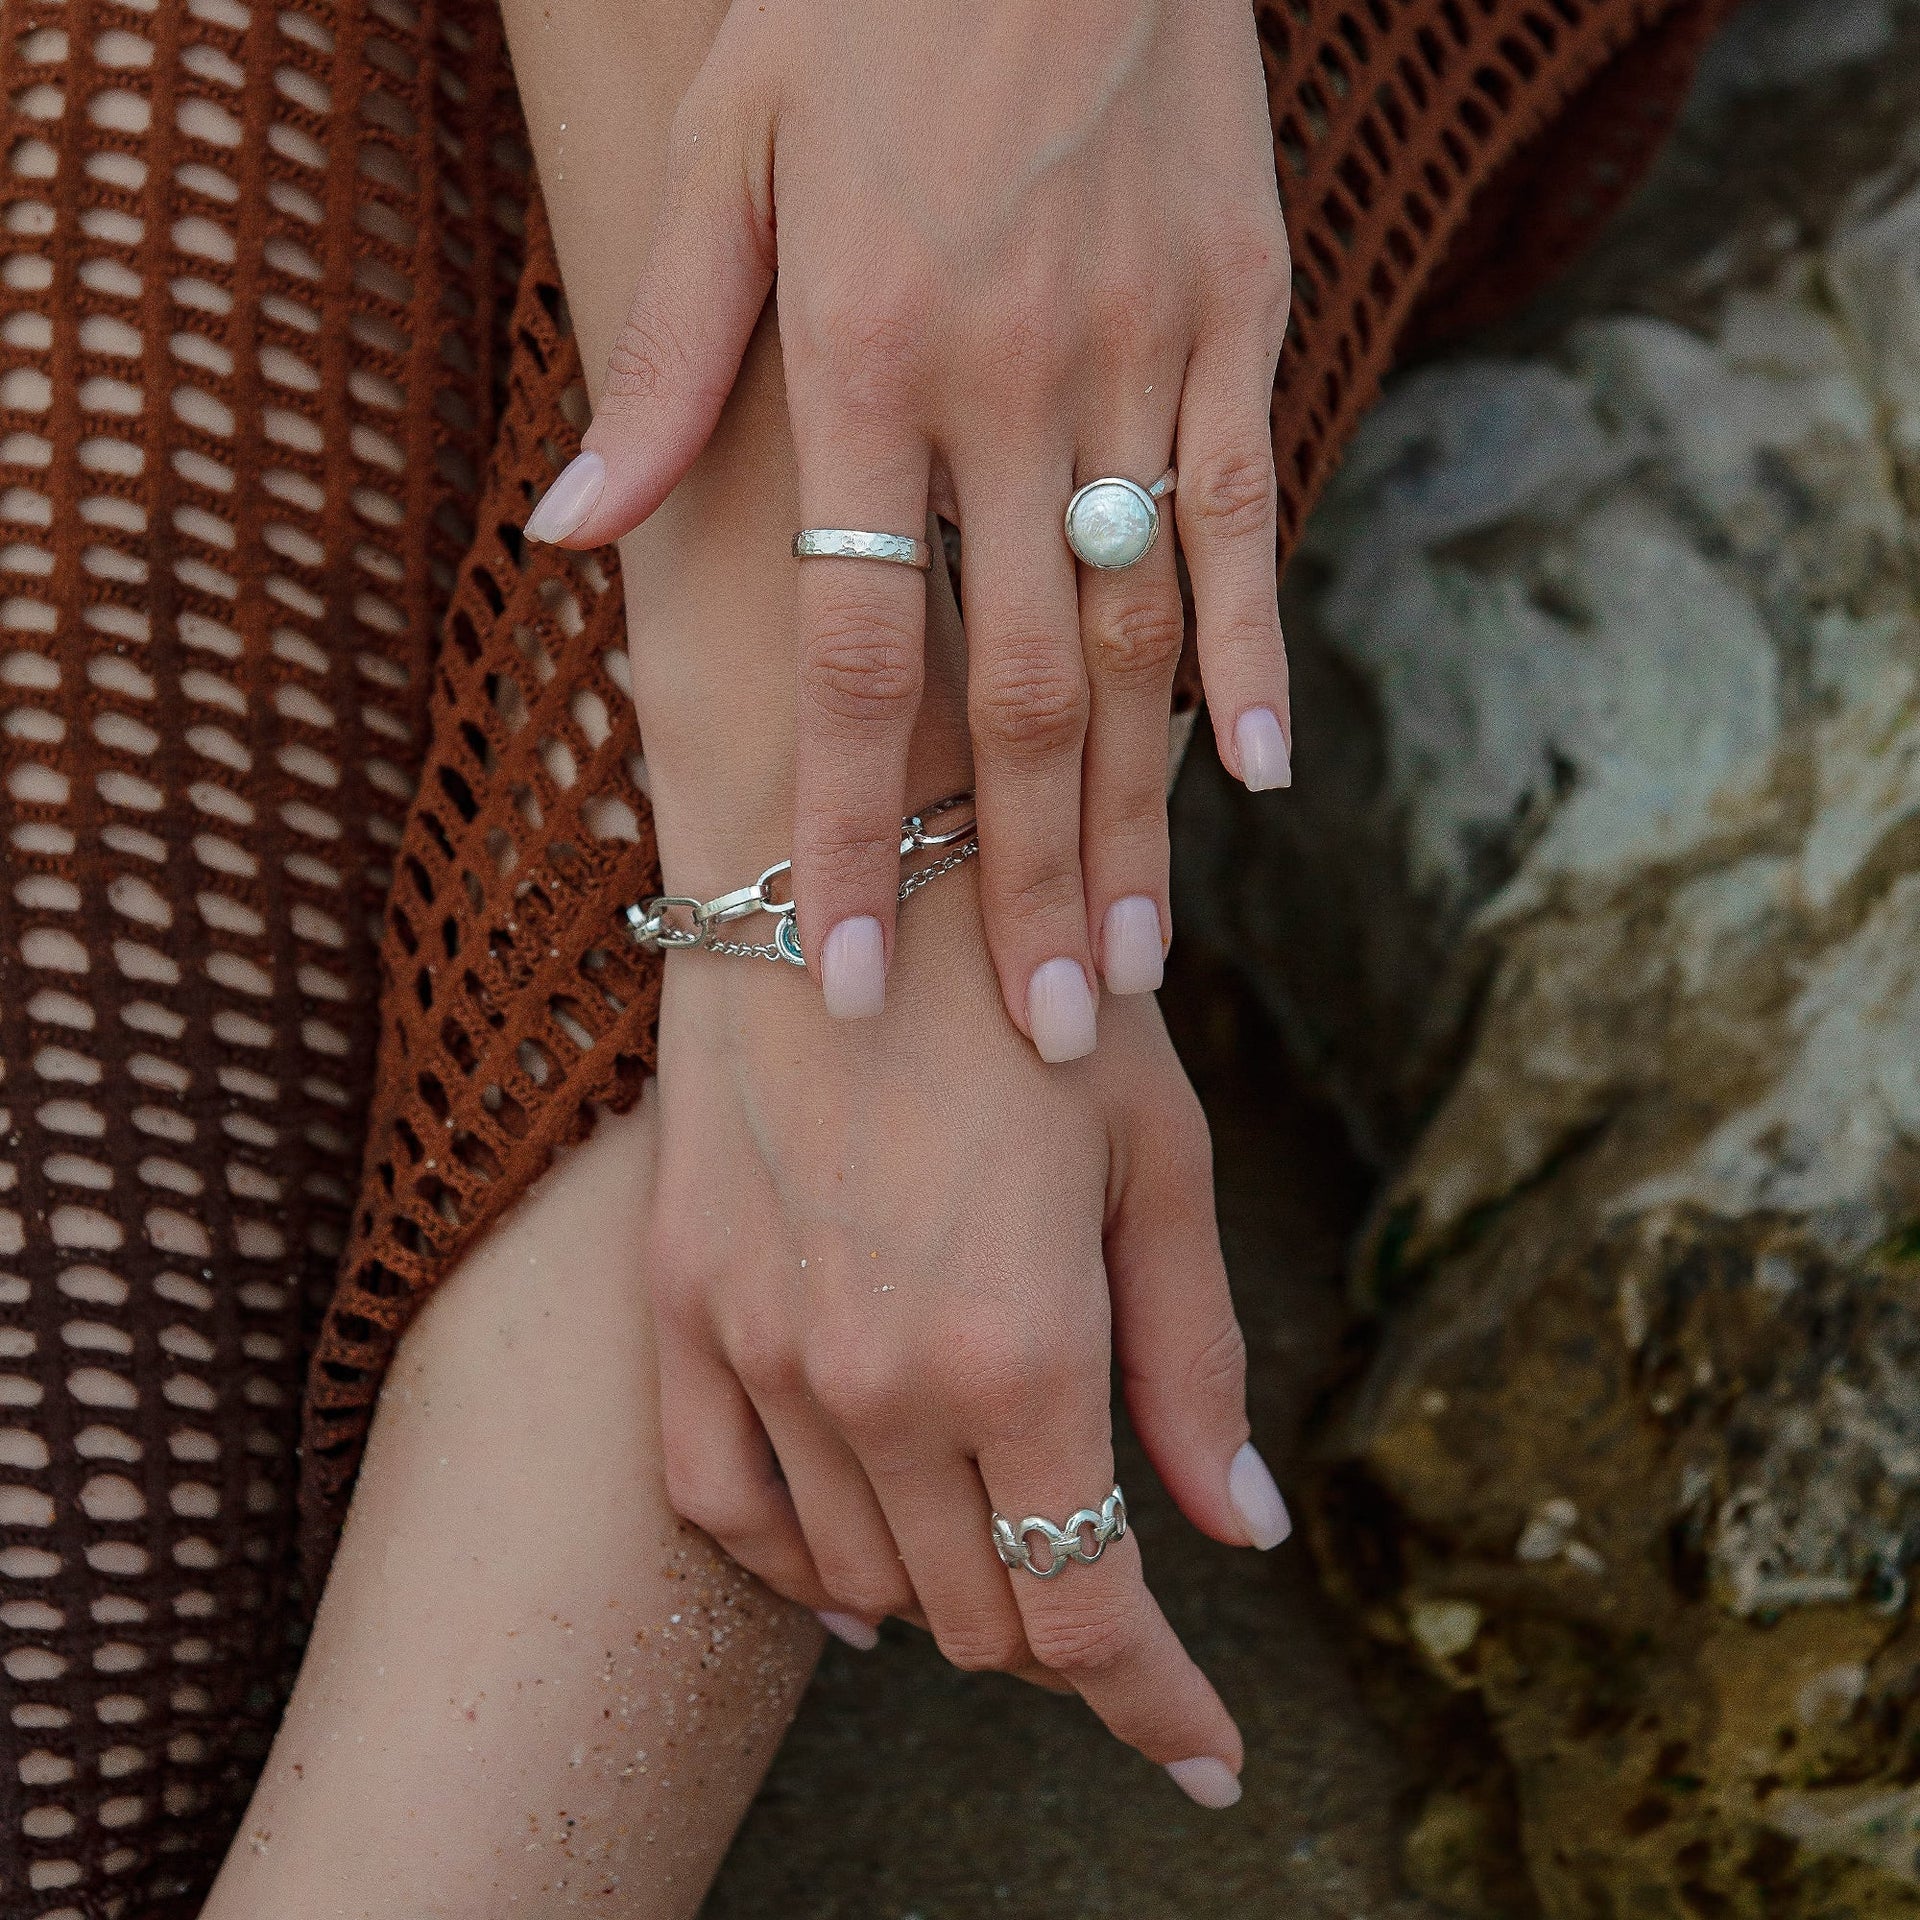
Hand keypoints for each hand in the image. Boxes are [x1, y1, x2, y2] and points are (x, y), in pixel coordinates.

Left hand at [527, 0, 1292, 1057]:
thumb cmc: (856, 7)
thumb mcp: (722, 155)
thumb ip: (664, 362)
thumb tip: (570, 533)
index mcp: (860, 359)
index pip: (856, 652)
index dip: (853, 830)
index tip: (844, 978)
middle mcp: (1003, 382)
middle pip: (1014, 688)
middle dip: (1020, 880)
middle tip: (1040, 1039)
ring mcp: (1133, 355)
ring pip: (1139, 632)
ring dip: (1141, 814)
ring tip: (1137, 965)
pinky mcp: (1236, 318)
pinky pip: (1244, 510)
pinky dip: (1259, 648)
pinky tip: (1263, 779)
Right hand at [641, 860, 1290, 1797]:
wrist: (839, 863)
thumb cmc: (1029, 992)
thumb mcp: (1154, 1158)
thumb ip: (1193, 1362)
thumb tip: (1233, 1532)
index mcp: (1019, 1347)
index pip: (1088, 1607)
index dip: (1158, 1706)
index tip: (1207, 1755)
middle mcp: (874, 1380)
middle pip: (980, 1612)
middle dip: (1070, 1639)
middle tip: (1122, 1615)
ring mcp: (757, 1352)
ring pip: (862, 1582)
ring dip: (953, 1603)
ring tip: (1010, 1563)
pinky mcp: (679, 1310)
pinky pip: (724, 1509)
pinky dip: (800, 1572)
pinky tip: (854, 1578)